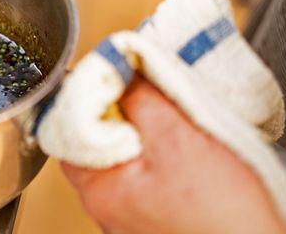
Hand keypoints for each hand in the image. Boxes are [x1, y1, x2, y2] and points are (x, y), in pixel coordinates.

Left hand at [62, 76, 285, 233]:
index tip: (102, 78)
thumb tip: (119, 70)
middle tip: (133, 91)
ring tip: (155, 115)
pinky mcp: (148, 216)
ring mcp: (125, 214)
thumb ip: (141, 101)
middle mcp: (104, 205)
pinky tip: (168, 145)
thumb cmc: (218, 214)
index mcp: (99, 188)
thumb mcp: (177, 140)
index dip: (83, 100)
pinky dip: (146, 154)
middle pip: (91, 143)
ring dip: (131, 132)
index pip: (67, 132)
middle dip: (111, 113)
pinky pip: (136, 174)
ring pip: (115, 158)